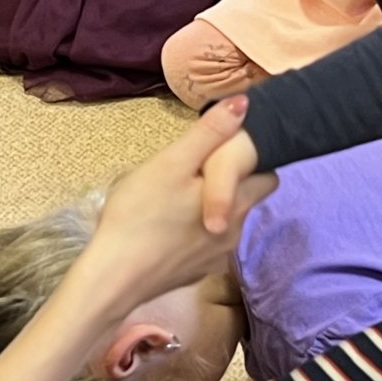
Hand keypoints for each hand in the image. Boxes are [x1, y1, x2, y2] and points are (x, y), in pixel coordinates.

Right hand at [84, 97, 278, 313]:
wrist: (114, 277)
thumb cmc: (141, 214)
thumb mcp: (172, 162)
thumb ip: (210, 133)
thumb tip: (245, 103)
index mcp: (238, 201)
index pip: (267, 174)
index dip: (250, 160)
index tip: (223, 151)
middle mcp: (236, 232)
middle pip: (247, 199)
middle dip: (231, 183)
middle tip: (196, 171)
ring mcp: (217, 257)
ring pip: (228, 222)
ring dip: (213, 207)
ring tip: (178, 197)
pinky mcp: (198, 273)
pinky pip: (208, 245)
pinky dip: (197, 234)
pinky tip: (170, 229)